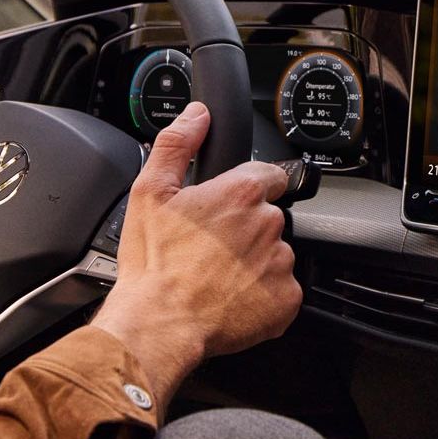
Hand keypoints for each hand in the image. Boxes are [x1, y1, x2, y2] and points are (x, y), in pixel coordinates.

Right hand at [92, 103, 298, 402]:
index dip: (245, 190)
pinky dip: (262, 295)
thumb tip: (198, 115)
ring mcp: (281, 262)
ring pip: (275, 254)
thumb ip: (178, 144)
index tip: (227, 208)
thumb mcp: (150, 192)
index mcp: (242, 193)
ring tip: (217, 276)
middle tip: (211, 249)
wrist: (159, 323)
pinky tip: (232, 298)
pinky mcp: (286, 299)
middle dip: (245, 229)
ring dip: (254, 262)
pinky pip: (281, 290)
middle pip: (269, 216)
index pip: (268, 175)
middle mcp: (269, 223)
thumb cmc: (153, 263)